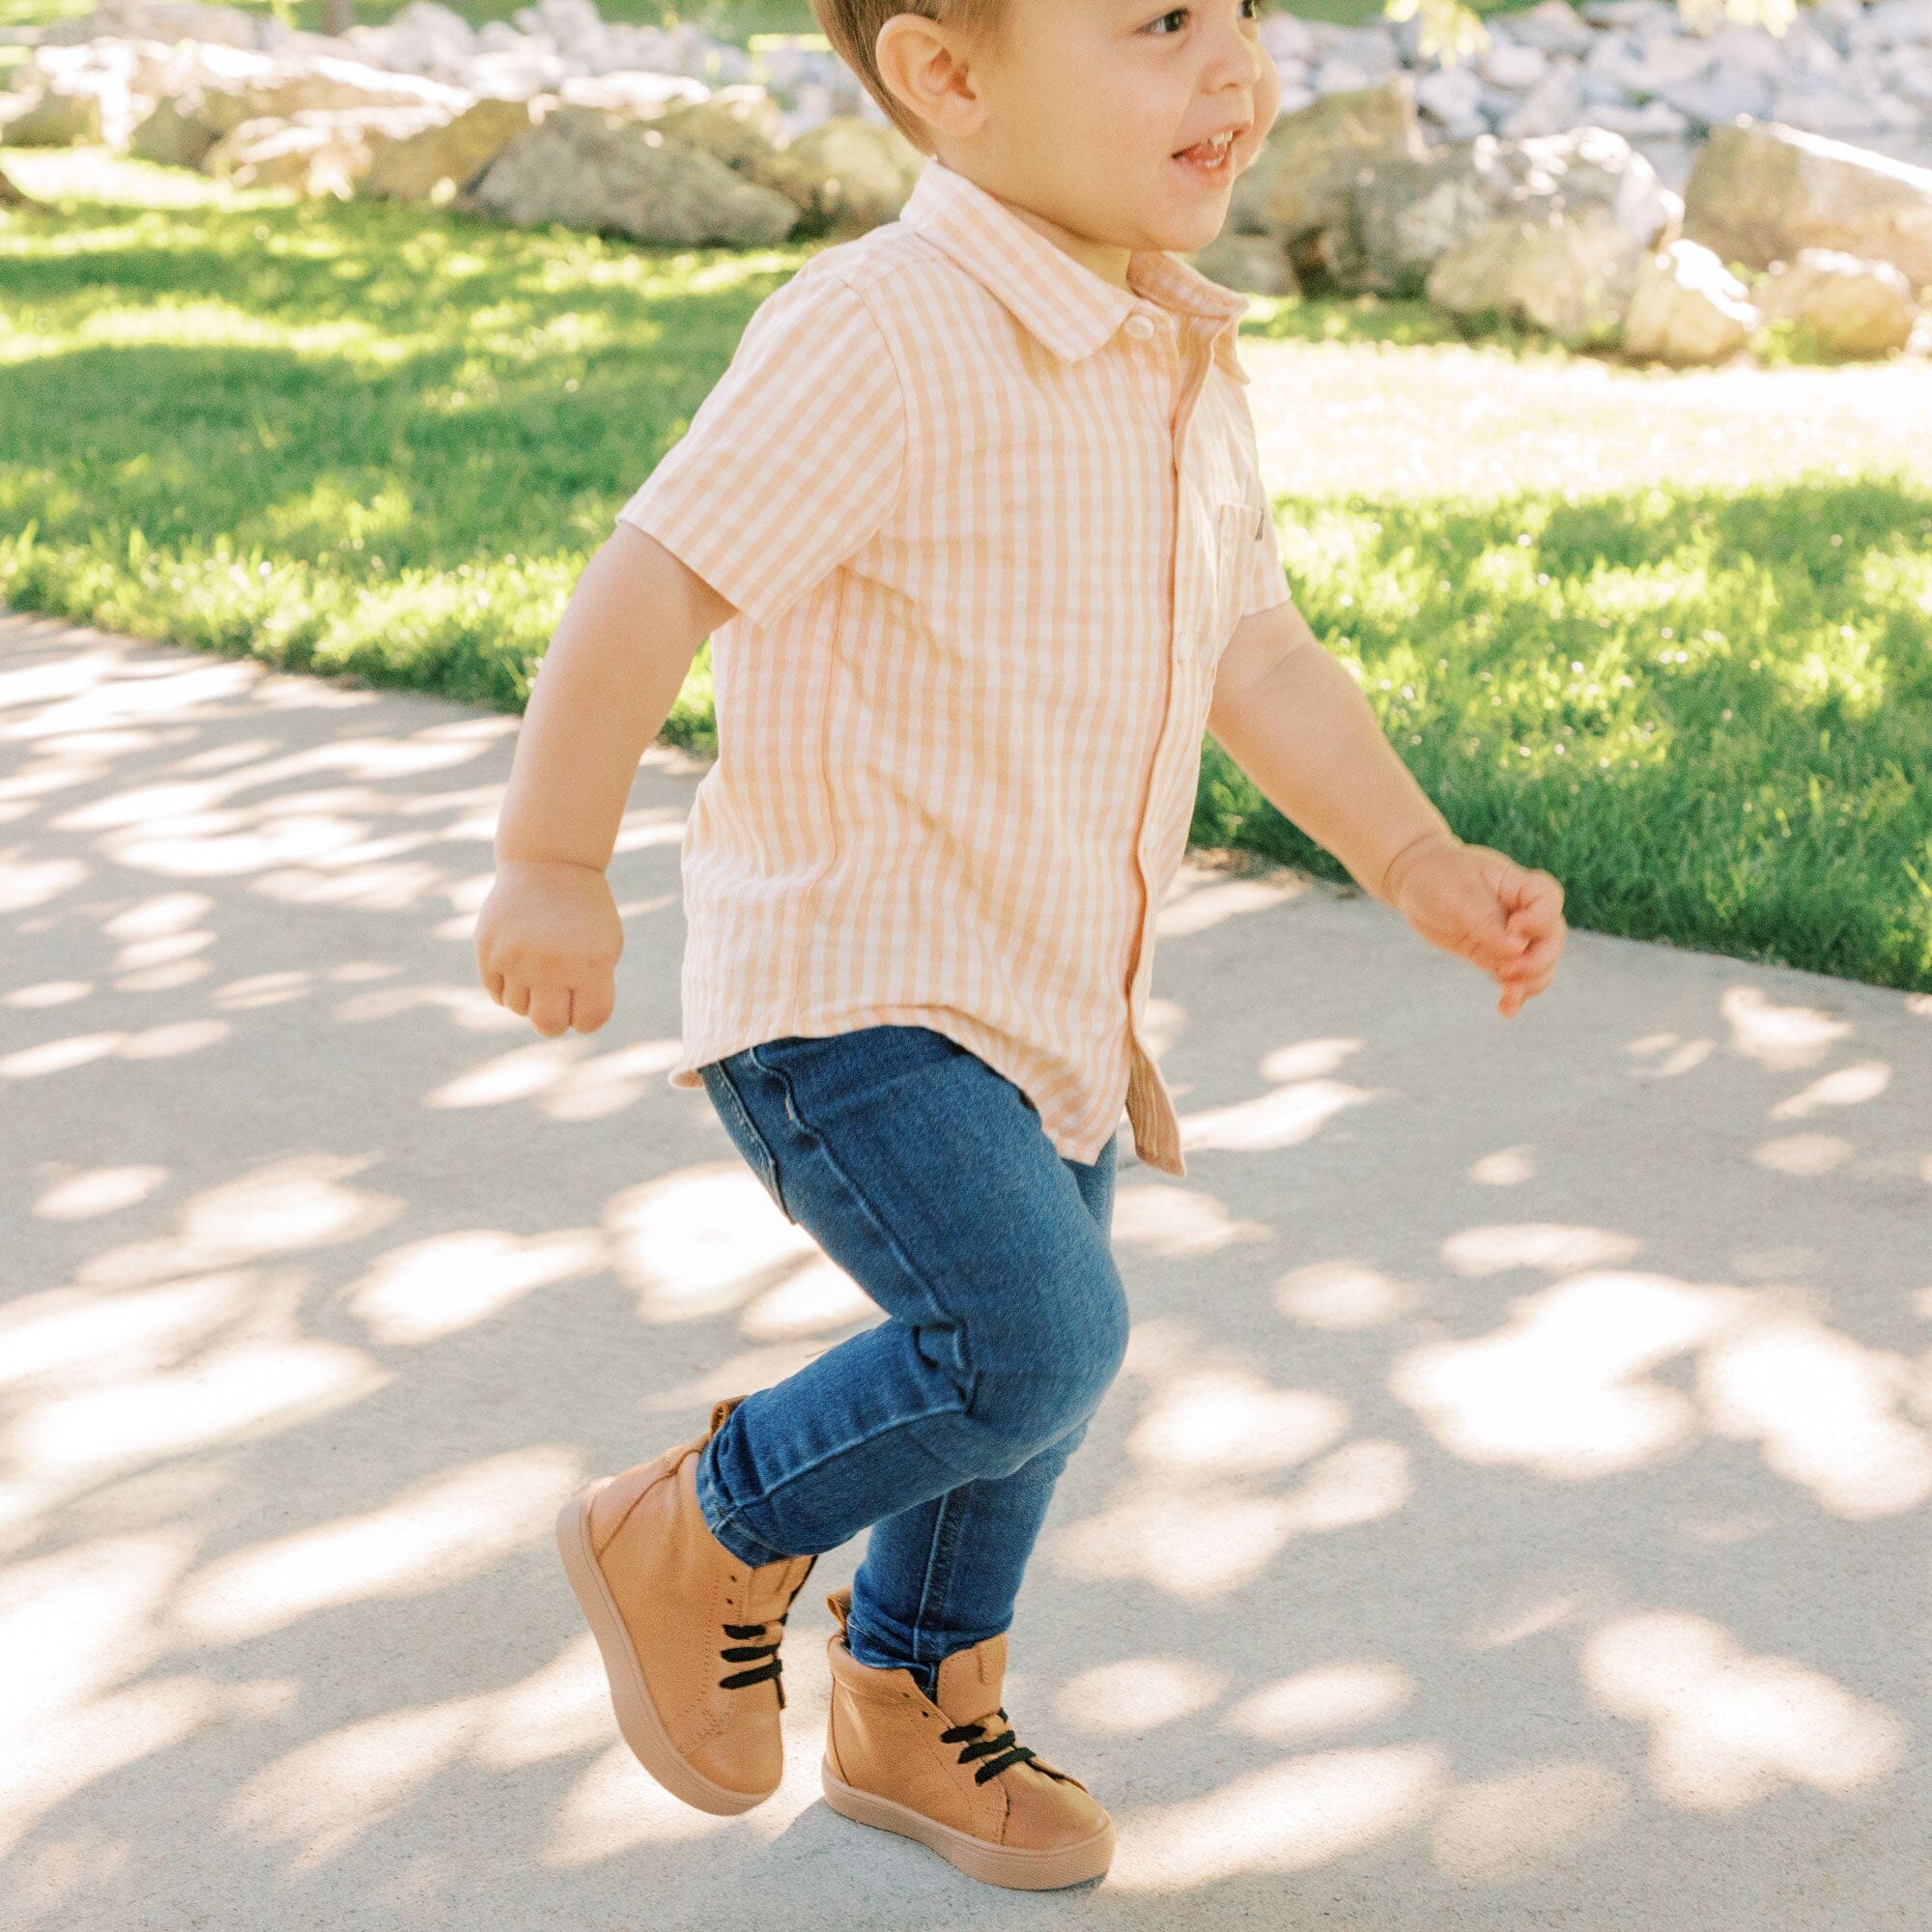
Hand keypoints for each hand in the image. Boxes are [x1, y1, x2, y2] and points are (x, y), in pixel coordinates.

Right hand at [475, 857, 622, 1035]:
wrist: (549, 864)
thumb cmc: (584, 913)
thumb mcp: (606, 946)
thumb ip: (594, 989)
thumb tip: (569, 1024)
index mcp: (591, 964)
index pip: (588, 1022)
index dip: (586, 1018)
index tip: (582, 1001)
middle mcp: (552, 965)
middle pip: (548, 1026)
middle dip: (554, 1021)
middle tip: (556, 1000)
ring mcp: (516, 958)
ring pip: (519, 1008)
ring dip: (530, 997)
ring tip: (538, 967)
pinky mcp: (488, 950)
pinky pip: (496, 993)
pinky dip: (508, 986)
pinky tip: (519, 963)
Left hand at [1382, 832, 1565, 1017]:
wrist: (1414, 883)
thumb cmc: (1436, 878)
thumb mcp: (1455, 896)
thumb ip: (1485, 922)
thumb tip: (1516, 951)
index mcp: (1518, 885)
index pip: (1549, 900)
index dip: (1539, 919)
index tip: (1514, 926)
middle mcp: (1522, 911)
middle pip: (1552, 938)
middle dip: (1538, 960)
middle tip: (1507, 971)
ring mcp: (1511, 936)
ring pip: (1540, 963)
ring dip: (1530, 982)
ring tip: (1507, 996)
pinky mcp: (1495, 955)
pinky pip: (1515, 978)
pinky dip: (1515, 995)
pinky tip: (1505, 1009)